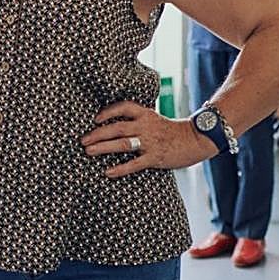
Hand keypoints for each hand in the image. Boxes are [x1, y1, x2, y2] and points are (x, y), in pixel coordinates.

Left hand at [80, 101, 215, 177]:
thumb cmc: (171, 130)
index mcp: (145, 114)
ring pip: (122, 144)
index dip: (107, 112)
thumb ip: (137, 120)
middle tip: (83, 140)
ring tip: (89, 152)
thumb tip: (114, 125)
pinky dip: (120, 168)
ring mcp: (150, 142)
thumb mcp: (154, 119)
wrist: (196, 140)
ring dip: (103, 148)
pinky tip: (108, 172)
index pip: (123, 107)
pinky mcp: (155, 157)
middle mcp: (146, 126)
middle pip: (117, 127)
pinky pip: (134, 164)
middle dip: (98, 133)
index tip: (95, 118)